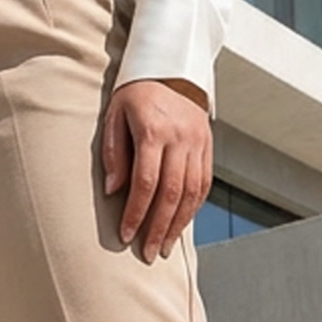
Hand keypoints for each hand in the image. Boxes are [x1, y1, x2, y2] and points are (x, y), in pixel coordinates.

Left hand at [101, 78, 212, 261]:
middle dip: (158, 227)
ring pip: (191, 192)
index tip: (126, 235)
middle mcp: (180, 138)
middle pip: (171, 193)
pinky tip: (181, 224)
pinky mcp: (208, 146)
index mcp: (153, 131)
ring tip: (164, 246)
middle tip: (147, 253)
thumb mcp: (115, 115)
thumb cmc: (135, 94)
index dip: (136, 213)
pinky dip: (193, 208)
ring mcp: (198, 143)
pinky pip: (204, 183)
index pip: (146, 182)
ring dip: (178, 224)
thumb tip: (114, 190)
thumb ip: (114, 152)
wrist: (171, 68)